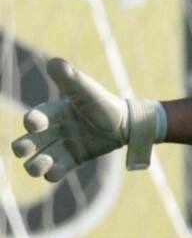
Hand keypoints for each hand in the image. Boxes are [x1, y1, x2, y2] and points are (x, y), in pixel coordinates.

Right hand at [11, 58, 162, 181]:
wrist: (125, 123)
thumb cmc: (104, 103)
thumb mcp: (88, 89)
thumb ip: (71, 78)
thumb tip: (53, 63)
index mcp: (56, 111)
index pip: (41, 115)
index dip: (34, 119)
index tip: (31, 124)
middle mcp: (56, 129)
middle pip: (35, 139)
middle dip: (26, 145)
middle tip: (20, 150)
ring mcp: (65, 145)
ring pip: (44, 157)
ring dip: (37, 163)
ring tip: (35, 168)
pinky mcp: (75, 158)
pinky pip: (62, 167)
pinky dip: (55, 172)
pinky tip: (52, 174)